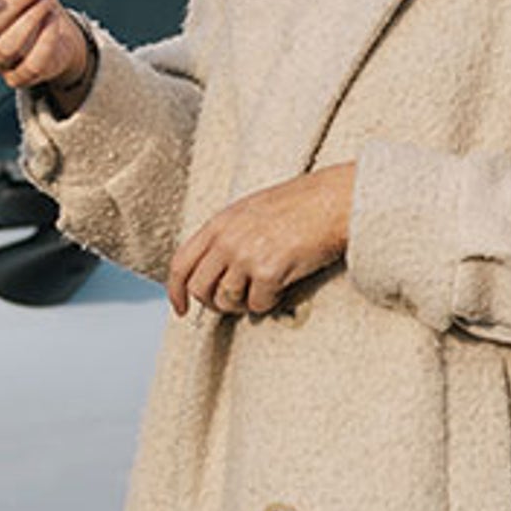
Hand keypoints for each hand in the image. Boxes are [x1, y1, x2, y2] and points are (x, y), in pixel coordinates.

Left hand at [167, 166, 355, 318]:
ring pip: (228, 301)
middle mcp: (226, 240)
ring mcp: (245, 256)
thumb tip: (213, 272)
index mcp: (218, 223)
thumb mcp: (249, 212)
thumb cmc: (299, 206)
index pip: (180, 264)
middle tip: (232, 306)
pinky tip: (282, 288)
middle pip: (200, 289)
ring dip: (245, 304)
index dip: (176, 291)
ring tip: (264, 290)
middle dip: (213, 304)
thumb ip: (226, 237)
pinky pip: (258, 305)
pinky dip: (269, 303)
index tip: (181, 308)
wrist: (334, 201)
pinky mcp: (269, 272)